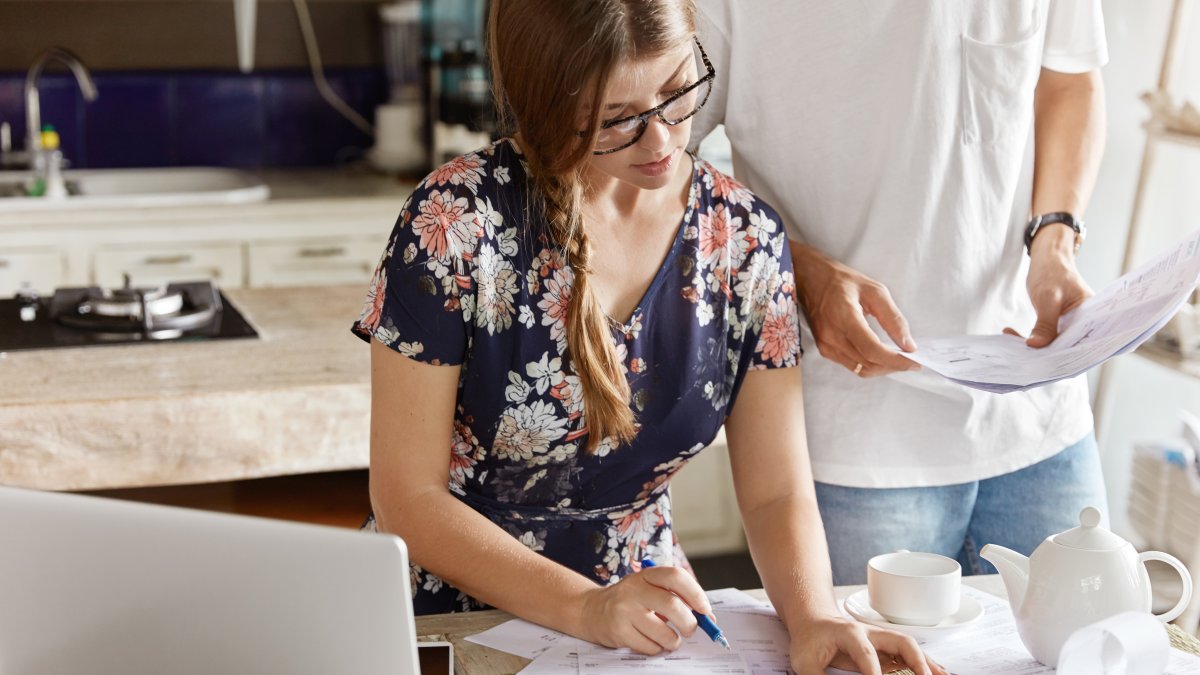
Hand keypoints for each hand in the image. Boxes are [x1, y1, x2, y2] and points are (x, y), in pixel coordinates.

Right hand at [578, 564, 711, 654]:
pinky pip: (649, 646)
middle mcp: (634, 589)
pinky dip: (658, 648)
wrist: (592, 610)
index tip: (705, 610)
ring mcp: (624, 610)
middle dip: (689, 623)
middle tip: (691, 629)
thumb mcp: (649, 588)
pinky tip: (653, 642)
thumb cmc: (630, 600)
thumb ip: (675, 597)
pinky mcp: (618, 631)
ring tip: (671, 639)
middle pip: (672, 605)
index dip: (696, 593)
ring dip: (674, 640)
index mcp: (646, 575)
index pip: (675, 576)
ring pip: (663, 631)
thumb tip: (707, 617)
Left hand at [788, 615, 947, 674]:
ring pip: (910, 647)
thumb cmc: (810, 640)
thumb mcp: (804, 661)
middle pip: (899, 641)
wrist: (813, 623)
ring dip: (927, 663)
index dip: (873, 671)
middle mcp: (870, 633)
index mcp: (849, 633)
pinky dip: (925, 665)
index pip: (865, 653)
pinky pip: (909, 656)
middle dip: (915, 661)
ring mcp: (881, 640)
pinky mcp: (886, 649)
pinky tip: (938, 673)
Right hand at [790, 242, 919, 376]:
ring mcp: (826, 345)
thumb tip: (908, 344)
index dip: (895, 360)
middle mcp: (832, 335)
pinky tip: (880, 354)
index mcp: (845, 317)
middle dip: (893, 365)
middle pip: (868, 363)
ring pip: (860, 369)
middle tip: (911, 359)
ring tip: (897, 357)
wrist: (809, 278)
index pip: (872, 349)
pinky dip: (869, 364)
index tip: (914, 362)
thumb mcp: (875, 291)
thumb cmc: (841, 281)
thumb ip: (893, 318)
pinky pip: (852, 365)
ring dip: (882, 367)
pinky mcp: (824, 349)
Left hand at [1009, 229, 1092, 347]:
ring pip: (1053, 345)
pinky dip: (1028, 338)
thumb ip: (1046, 323)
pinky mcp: (1058, 327)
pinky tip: (1009, 333)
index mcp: (1093, 318)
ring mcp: (1070, 327)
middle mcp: (1084, 325)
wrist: (1048, 260)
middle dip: (1045, 355)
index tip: (1044, 364)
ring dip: (1033, 346)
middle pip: (1067, 348)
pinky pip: (1044, 338)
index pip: (1083, 344)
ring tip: (1011, 342)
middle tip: (1021, 356)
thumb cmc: (1053, 273)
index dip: (1066, 357)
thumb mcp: (1048, 297)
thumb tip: (1036, 346)